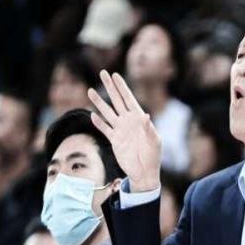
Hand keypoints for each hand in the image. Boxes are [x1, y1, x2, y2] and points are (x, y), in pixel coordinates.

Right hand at [88, 70, 160, 191]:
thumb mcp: (155, 141)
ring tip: (90, 90)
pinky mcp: (114, 140)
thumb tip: (145, 115)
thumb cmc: (153, 156)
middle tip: (102, 72)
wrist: (144, 171)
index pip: (129, 99)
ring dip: (99, 102)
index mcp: (139, 119)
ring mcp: (120, 130)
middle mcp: (128, 121)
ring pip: (107, 112)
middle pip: (117, 100)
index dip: (122, 87)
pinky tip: (92, 115)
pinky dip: (98, 123)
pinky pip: (104, 129)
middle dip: (110, 87)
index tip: (115, 75)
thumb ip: (149, 129)